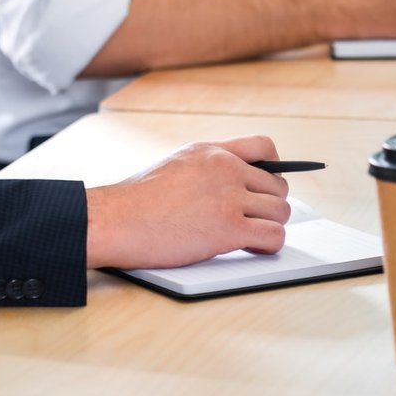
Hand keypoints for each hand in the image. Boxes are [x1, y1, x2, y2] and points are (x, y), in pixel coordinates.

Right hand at [85, 136, 291, 269]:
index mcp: (210, 151)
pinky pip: (273, 236)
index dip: (274, 168)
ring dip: (269, 226)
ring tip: (249, 237)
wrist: (115, 220)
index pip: (264, 147)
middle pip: (277, 186)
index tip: (266, 185)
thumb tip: (230, 185)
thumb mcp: (174, 165)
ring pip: (280, 211)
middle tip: (251, 220)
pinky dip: (269, 245)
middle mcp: (225, 168)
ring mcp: (229, 197)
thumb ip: (206, 169)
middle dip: (268, 206)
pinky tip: (251, 248)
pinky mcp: (229, 228)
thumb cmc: (135, 202)